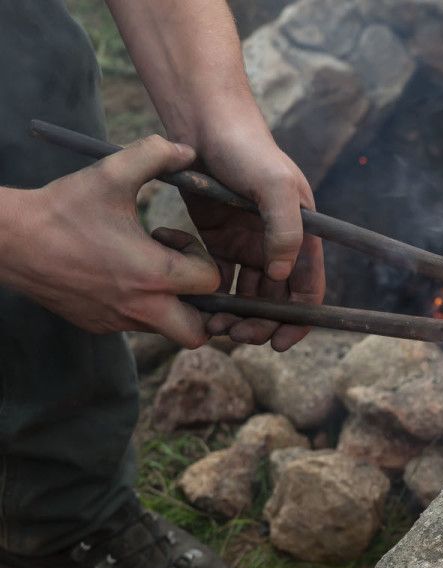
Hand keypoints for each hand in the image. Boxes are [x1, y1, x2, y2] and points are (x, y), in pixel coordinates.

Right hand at [0, 135, 220, 347]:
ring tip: (145, 268)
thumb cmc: (62, 208)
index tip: (171, 237)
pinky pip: (134, 325)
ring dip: (169, 302)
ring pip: (167, 328)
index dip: (202, 257)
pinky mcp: (98, 325)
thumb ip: (154, 155)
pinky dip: (139, 306)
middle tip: (179, 273)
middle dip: (201, 305)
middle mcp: (140, 308)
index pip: (211, 282)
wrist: (9, 240)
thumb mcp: (111, 172)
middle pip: (198, 331)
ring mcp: (118, 321)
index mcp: (153, 275)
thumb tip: (187, 150)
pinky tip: (117, 273)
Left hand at [183, 119, 324, 351]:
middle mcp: (280, 245)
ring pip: (250, 295)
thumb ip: (285, 229)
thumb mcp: (274, 186)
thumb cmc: (248, 150)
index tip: (280, 342)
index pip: (308, 290)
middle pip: (278, 300)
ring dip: (238, 315)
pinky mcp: (221, 241)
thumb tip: (281, 273)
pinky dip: (215, 297)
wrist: (206, 125)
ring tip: (216, 325)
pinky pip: (222, 279)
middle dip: (263, 323)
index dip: (299, 320)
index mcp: (303, 236)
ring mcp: (250, 245)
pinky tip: (201, 307)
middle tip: (238, 334)